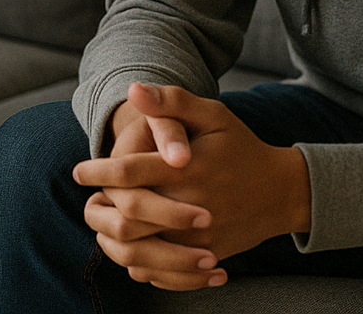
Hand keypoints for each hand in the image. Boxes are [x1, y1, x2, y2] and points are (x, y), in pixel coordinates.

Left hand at [72, 82, 310, 290]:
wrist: (283, 192)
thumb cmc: (241, 148)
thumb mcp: (213, 115)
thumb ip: (171, 102)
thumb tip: (133, 89)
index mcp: (187, 169)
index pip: (128, 173)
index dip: (97, 172)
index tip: (80, 171)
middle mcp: (190, 207)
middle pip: (127, 219)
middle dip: (99, 211)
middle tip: (89, 202)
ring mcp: (199, 239)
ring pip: (139, 253)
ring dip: (113, 241)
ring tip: (104, 226)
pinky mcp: (207, 259)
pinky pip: (161, 274)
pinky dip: (139, 265)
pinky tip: (130, 249)